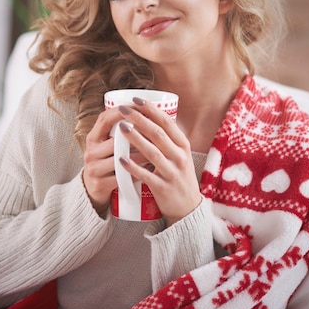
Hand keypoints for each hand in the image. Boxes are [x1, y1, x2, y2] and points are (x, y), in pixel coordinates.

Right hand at [83, 107, 148, 214]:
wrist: (94, 190)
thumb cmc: (107, 163)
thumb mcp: (107, 146)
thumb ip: (119, 132)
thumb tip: (145, 111)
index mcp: (93, 138)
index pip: (104, 119)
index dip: (120, 111)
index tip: (138, 106)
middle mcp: (91, 152)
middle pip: (114, 140)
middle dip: (136, 137)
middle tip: (155, 133)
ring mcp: (94, 169)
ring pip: (120, 159)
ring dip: (140, 155)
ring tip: (157, 152)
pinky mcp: (100, 184)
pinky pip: (122, 177)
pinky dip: (138, 172)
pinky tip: (149, 170)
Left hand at [117, 98, 202, 225]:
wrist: (188, 208)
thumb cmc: (178, 177)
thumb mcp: (179, 155)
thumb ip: (167, 139)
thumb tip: (148, 116)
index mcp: (183, 146)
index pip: (167, 123)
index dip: (151, 110)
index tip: (136, 100)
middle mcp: (180, 157)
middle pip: (158, 134)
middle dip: (139, 119)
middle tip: (123, 110)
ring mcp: (172, 172)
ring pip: (152, 152)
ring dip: (135, 139)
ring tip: (121, 128)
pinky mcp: (163, 187)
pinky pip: (147, 175)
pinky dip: (134, 167)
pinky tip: (121, 159)